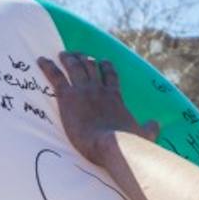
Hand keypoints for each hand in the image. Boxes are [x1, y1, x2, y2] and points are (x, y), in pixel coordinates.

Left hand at [36, 51, 158, 164]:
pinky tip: (40, 61)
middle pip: (91, 66)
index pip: (111, 74)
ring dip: (68, 58)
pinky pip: (55, 76)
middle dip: (84, 58)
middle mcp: (99, 89)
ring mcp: (83, 90)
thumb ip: (150, 128)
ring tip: (63, 54)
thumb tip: (157, 124)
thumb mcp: (144, 135)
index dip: (106, 66)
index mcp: (116, 96)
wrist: (112, 145)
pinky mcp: (68, 97)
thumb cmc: (128, 144)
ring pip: (74, 66)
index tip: (101, 61)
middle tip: (78, 54)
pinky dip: (47, 66)